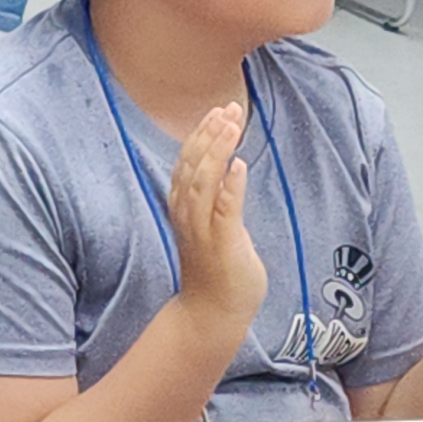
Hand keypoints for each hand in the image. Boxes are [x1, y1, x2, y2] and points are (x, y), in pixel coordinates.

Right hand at [165, 102, 266, 324]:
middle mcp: (187, 214)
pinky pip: (223, 210)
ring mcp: (202, 229)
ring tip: (232, 125)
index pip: (187, 161)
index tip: (219, 111)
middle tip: (229, 109)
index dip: (201, 134)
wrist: (213, 312)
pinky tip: (239, 166)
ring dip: (217, 151)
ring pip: (202, 181)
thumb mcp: (213, 226)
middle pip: (191, 164)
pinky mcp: (220, 244)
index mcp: (183, 207)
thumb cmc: (216, 269)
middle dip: (210, 134)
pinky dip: (230, 186)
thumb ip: (217, 198)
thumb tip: (230, 171)